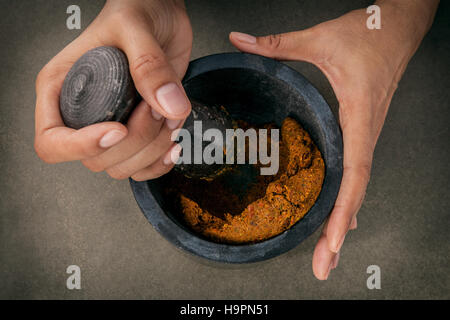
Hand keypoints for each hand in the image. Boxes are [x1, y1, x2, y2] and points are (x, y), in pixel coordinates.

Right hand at [35, 0, 191, 180]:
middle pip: (97, 159)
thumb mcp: (135, 27)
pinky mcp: (138, 131)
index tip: (117, 129)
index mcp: (62, 88)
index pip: (52, 142)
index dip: (82, 146)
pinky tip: (174, 139)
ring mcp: (112, 125)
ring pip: (123, 167)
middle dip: (134, 141)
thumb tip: (168, 106)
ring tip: (168, 114)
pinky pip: (143, 167)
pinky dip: (161, 161)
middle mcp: (84, 114)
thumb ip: (149, 66)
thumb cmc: (135, 9)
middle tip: (155, 106)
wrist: (162, 13)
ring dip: (153, 149)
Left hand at [230, 0, 437, 278]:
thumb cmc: (368, 35)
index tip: (334, 240)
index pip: (355, 172)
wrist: (398, 28)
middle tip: (324, 266)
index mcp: (357, 116)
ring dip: (342, 222)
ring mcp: (364, 135)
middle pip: (355, 192)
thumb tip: (240, 40)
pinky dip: (346, 200)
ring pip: (356, 188)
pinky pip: (355, 174)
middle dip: (339, 232)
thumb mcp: (319, 39)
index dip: (343, 209)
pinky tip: (339, 218)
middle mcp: (364, 133)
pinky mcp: (360, 132)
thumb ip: (277, 43)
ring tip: (328, 254)